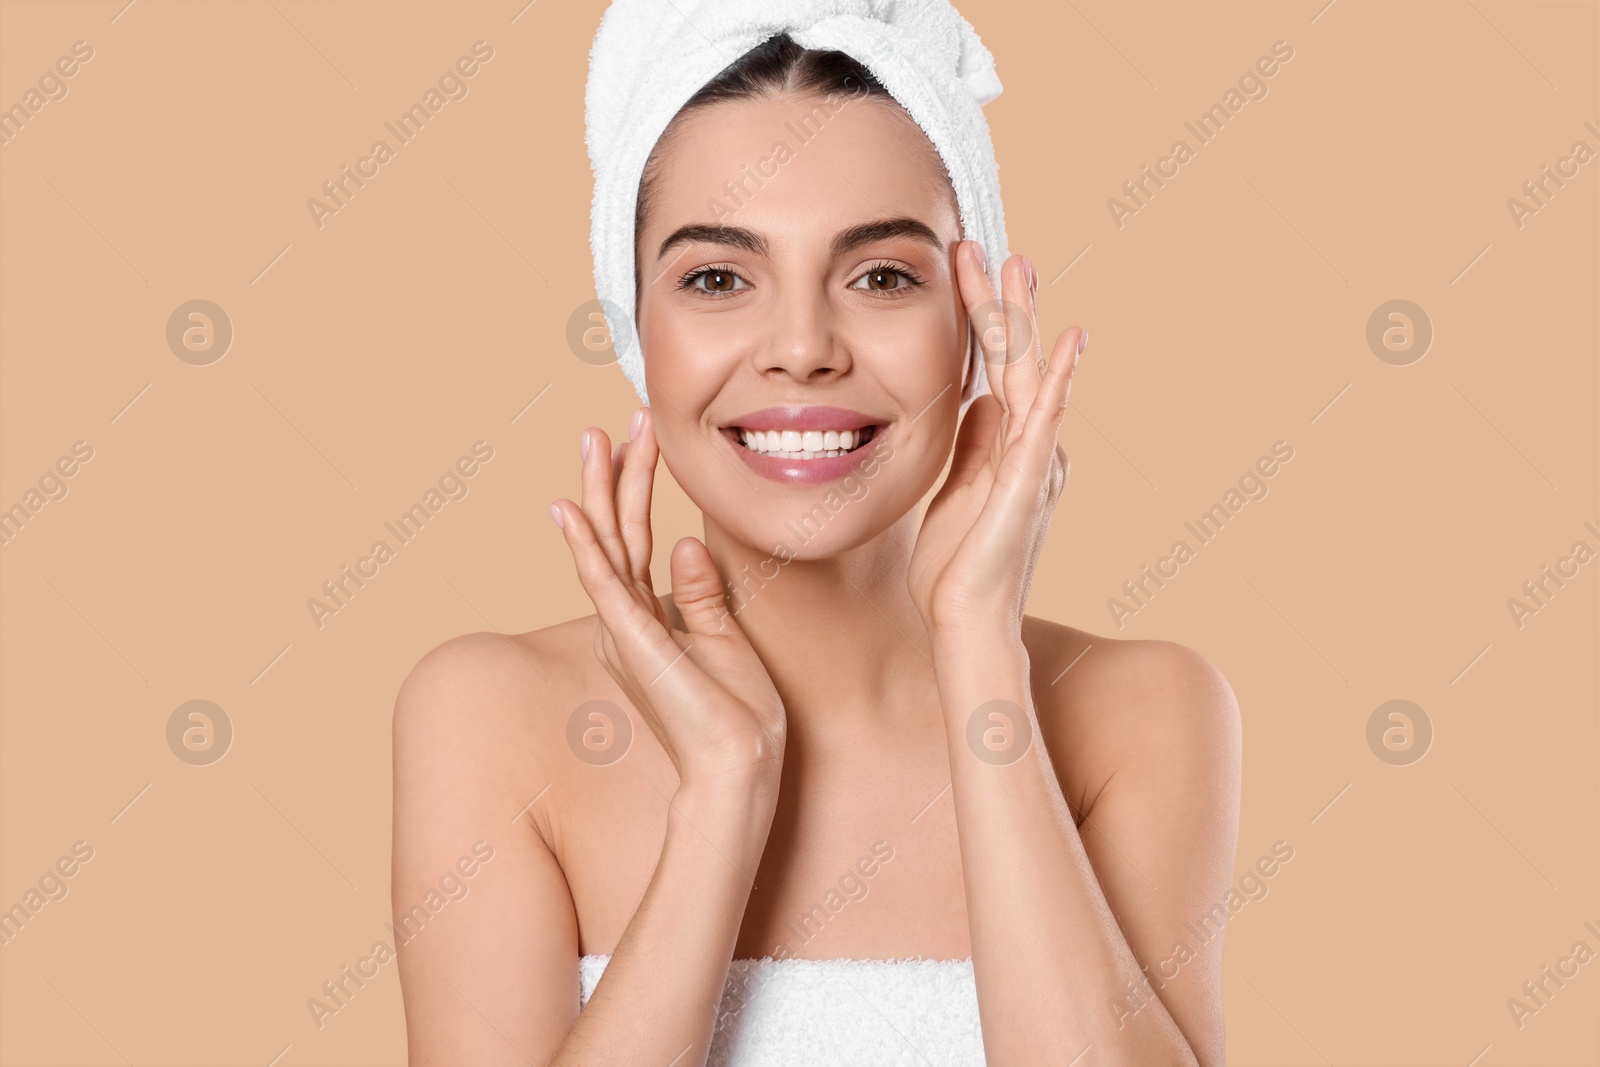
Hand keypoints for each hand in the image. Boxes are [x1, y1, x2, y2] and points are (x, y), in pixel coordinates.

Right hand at [550, 408, 786, 790]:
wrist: (739, 765)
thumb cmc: (736, 715)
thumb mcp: (725, 639)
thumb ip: (701, 594)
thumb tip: (686, 544)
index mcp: (646, 620)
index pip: (636, 540)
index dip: (636, 488)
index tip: (639, 440)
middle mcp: (627, 621)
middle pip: (616, 533)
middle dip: (613, 476)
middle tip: (608, 424)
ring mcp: (626, 628)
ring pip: (606, 545)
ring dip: (599, 491)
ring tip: (593, 440)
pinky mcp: (632, 639)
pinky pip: (603, 582)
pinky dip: (585, 545)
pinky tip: (569, 509)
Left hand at [906, 242, 1084, 642]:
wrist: (964, 621)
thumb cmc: (957, 567)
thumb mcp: (956, 488)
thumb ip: (971, 444)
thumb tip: (977, 399)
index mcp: (1008, 446)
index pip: (993, 368)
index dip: (980, 320)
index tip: (966, 271)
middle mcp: (1029, 447)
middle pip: (1015, 360)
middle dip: (1004, 303)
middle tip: (993, 247)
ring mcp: (1032, 461)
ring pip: (1030, 375)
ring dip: (1025, 320)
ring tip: (1021, 265)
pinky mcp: (1028, 482)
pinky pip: (1044, 421)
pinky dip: (1058, 379)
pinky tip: (1067, 341)